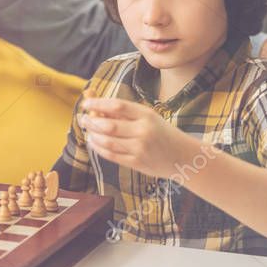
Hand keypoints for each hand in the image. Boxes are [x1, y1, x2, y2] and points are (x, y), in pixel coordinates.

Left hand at [79, 97, 197, 178]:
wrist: (183, 157)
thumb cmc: (161, 132)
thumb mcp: (147, 117)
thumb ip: (123, 111)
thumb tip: (94, 103)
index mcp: (147, 115)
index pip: (117, 106)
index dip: (98, 103)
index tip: (86, 103)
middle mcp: (144, 131)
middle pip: (109, 125)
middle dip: (91, 122)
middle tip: (82, 119)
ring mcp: (140, 149)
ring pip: (108, 142)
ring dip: (93, 136)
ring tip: (87, 131)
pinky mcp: (137, 163)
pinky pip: (112, 155)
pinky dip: (99, 148)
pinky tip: (94, 142)